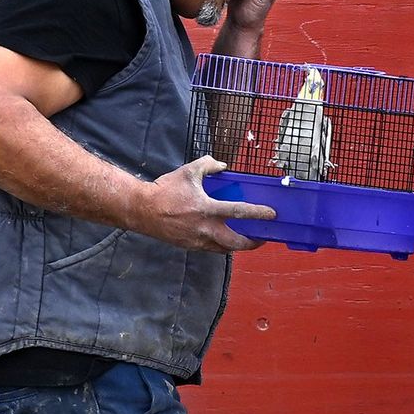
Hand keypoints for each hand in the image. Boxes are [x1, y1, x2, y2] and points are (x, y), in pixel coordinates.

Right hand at [137, 157, 273, 251]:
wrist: (141, 209)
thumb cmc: (164, 190)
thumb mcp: (188, 171)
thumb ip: (209, 165)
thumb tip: (222, 165)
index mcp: (206, 209)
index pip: (239, 212)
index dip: (258, 213)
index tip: (272, 214)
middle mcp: (204, 228)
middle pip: (236, 243)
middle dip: (252, 243)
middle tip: (262, 238)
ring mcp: (197, 240)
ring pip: (224, 249)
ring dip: (237, 245)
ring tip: (245, 239)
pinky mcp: (190, 246)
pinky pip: (211, 248)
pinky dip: (220, 244)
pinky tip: (224, 238)